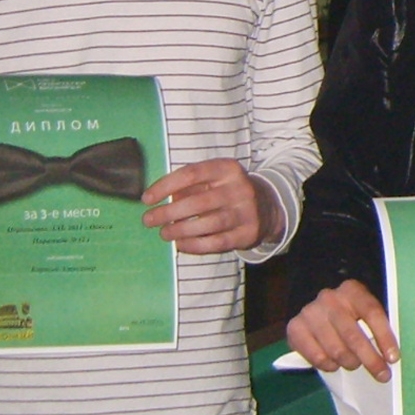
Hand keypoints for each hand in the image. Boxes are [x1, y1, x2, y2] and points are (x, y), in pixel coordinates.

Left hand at [142, 160, 279, 255]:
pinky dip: (194, 245)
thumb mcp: (213, 180)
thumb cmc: (228, 191)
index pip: (191, 174)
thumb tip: (157, 199)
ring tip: (164, 233)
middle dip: (167, 212)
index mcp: (227, 169)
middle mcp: (240, 188)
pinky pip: (217, 242)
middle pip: (198, 202)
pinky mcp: (248, 233)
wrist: (267, 207)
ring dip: (179, 231)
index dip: (165, 186)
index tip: (146, 199)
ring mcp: (246, 212)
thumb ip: (188, 186)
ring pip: (207, 224)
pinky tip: (180, 244)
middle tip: (149, 220)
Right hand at [287, 281, 397, 380]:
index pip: (372, 313)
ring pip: (336, 350)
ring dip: (350, 363)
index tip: (393, 358)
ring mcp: (310, 313)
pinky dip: (330, 366)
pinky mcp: (295, 328)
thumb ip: (376, 327)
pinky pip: (318, 357)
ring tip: (355, 364)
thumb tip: (390, 356)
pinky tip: (335, 363)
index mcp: (352, 290)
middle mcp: (329, 299)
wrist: (317, 308)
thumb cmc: (349, 313)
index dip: (385, 337)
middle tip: (382, 375)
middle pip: (353, 336)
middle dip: (370, 359)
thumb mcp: (364, 311)